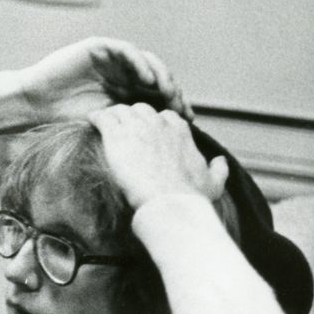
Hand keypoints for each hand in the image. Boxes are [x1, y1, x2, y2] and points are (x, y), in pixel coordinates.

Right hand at [18, 37, 192, 126]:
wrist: (34, 103)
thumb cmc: (63, 117)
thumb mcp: (105, 125)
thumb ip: (129, 123)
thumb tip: (160, 138)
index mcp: (125, 91)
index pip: (157, 95)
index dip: (174, 105)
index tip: (188, 121)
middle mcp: (123, 73)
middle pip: (157, 77)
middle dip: (172, 92)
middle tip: (181, 106)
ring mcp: (113, 59)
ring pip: (147, 62)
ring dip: (160, 75)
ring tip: (168, 91)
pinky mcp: (100, 47)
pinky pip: (127, 51)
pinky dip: (140, 63)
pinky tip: (148, 79)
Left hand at [88, 103, 229, 210]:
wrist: (169, 202)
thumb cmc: (190, 197)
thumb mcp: (214, 183)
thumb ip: (219, 169)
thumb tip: (221, 162)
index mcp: (180, 130)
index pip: (164, 116)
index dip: (154, 125)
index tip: (147, 136)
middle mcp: (160, 123)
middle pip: (142, 110)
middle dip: (133, 119)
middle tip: (123, 131)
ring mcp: (138, 127)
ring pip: (122, 111)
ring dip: (114, 118)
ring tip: (106, 126)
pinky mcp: (118, 136)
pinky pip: (104, 118)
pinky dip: (97, 118)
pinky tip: (92, 121)